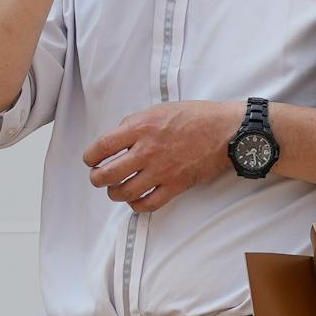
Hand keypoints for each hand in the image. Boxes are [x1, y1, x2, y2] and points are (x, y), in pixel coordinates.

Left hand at [83, 101, 239, 213]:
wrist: (225, 131)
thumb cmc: (195, 116)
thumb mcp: (159, 109)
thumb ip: (135, 123)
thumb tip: (118, 138)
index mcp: (140, 127)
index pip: (102, 146)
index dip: (90, 157)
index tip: (91, 160)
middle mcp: (147, 150)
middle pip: (108, 174)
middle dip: (97, 179)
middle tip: (99, 177)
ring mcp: (161, 171)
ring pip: (124, 192)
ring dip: (115, 193)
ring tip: (116, 189)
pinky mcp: (175, 186)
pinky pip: (148, 204)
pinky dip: (136, 206)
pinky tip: (136, 200)